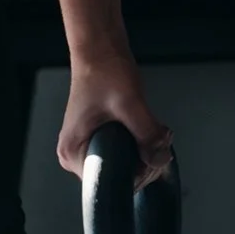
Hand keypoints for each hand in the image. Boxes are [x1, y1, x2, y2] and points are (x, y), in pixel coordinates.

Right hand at [58, 50, 173, 189]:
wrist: (100, 49)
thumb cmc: (104, 72)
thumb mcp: (130, 105)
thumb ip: (147, 135)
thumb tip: (161, 160)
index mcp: (73, 153)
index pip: (110, 183)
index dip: (138, 173)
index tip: (153, 153)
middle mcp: (77, 155)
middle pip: (120, 177)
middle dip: (146, 160)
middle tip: (159, 136)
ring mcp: (88, 147)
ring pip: (127, 164)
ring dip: (148, 151)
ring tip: (156, 129)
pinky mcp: (100, 140)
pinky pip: (126, 152)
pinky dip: (143, 144)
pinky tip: (151, 128)